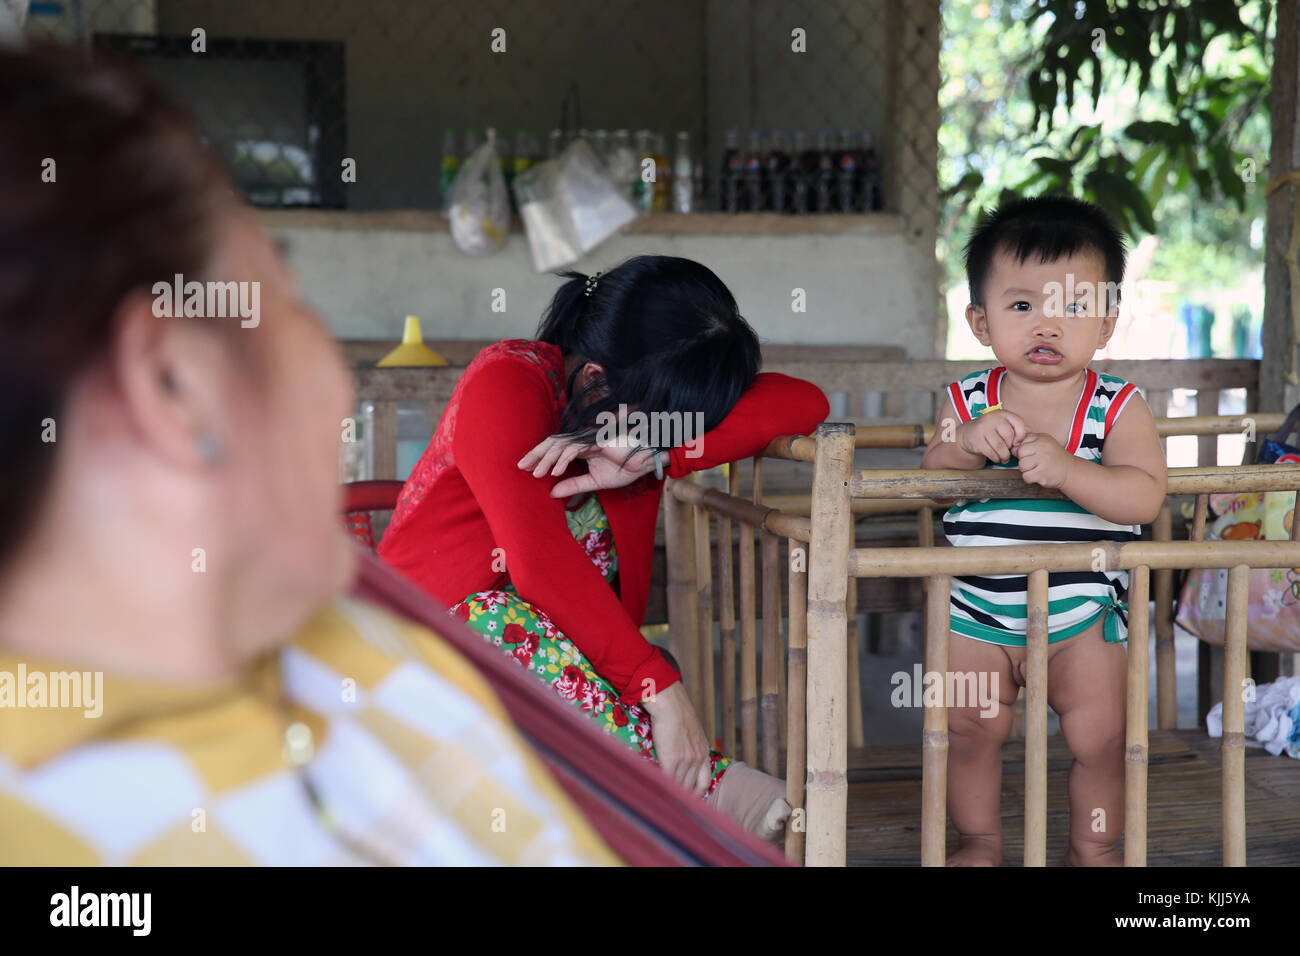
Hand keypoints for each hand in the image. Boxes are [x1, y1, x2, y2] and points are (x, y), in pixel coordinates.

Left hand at [517, 435, 659, 497]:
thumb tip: (552, 493)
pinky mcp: (596, 442)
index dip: (540, 457)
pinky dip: (563, 460)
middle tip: (521, 467)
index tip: (527, 469)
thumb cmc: (625, 467)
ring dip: (547, 460)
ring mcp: (588, 439)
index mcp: (581, 447)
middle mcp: (582, 440)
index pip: (555, 449)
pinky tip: (555, 473)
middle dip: (535, 454)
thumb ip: (574, 485)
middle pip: (552, 443)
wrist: (646, 462)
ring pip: (560, 445)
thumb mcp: (594, 481)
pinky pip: (575, 450)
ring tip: (537, 474)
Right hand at [640, 680, 712, 797]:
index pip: (703, 783)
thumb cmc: (676, 712)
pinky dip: (662, 787)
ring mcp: (686, 761)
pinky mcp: (672, 761)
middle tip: (671, 804)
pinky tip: (655, 791)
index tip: (686, 798)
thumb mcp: (691, 730)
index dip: (695, 793)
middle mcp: (698, 759)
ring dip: (671, 794)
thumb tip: (679, 751)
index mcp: (703, 752)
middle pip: (691, 789)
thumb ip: (689, 744)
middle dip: (682, 797)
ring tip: (661, 800)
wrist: (670, 704)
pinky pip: (668, 781)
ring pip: (679, 787)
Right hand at [956, 409, 1027, 463]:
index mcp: (1002, 414)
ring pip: (1000, 447)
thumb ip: (1018, 429)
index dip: (1021, 436)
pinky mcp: (976, 439)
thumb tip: (1032, 435)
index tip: (1017, 443)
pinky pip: (990, 452)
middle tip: (1009, 452)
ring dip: (1004, 456)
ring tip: (1004, 458)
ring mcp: (983, 428)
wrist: (968, 434)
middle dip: (1011, 448)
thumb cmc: (991, 431)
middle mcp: (992, 418)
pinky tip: (996, 458)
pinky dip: (996, 458)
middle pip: (1009, 436)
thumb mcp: (1004, 426)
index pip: (1018, 423)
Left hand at [1015, 432, 1072, 488]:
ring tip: (1037, 468)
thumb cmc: (1054, 457)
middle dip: (1024, 459)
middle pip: (1020, 453)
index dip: (1022, 450)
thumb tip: (1012, 445)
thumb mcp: (1045, 442)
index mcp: (1042, 439)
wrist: (1070, 471)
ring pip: (1022, 465)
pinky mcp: (1042, 474)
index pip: (1021, 442)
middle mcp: (1043, 448)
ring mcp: (1043, 461)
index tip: (1030, 454)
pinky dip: (1030, 478)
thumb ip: (1030, 440)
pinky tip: (1039, 475)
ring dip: (1027, 469)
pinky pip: (1026, 476)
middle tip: (1034, 462)